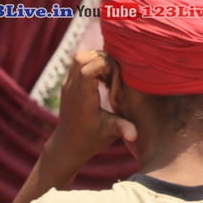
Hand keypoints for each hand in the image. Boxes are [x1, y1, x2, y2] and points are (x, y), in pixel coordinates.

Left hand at [48, 51, 136, 168]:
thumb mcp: (109, 134)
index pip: (87, 69)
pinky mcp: (67, 84)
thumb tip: (135, 134)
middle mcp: (72, 88)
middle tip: (114, 70)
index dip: (103, 65)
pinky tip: (101, 76)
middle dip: (101, 58)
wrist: (67, 145)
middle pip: (81, 58)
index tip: (115, 74)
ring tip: (109, 72)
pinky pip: (77, 64)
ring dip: (95, 59)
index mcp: (83, 98)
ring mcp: (68, 85)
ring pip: (78, 57)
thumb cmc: (90, 139)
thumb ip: (122, 129)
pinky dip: (90, 63)